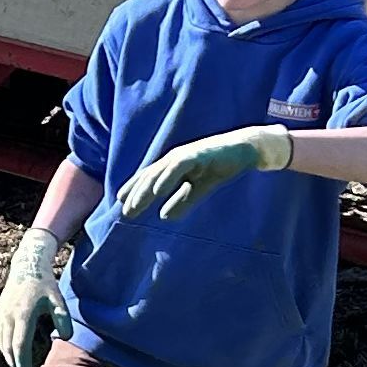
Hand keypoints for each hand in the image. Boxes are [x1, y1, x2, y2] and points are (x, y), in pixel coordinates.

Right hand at [0, 225, 72, 366]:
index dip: (21, 363)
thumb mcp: (58, 299)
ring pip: (1, 341)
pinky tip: (10, 353)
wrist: (27, 265)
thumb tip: (66, 338)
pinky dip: (3, 346)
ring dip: (8, 357)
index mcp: (23, 313)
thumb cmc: (45, 284)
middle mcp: (8, 315)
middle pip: (7, 347)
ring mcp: (1, 313)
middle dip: (14, 364)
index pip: (19, 345)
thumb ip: (63, 318)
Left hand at [116, 123, 292, 219]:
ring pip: (158, 173)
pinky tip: (157, 192)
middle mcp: (173, 158)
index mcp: (172, 165)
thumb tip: (164, 217)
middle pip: (149, 176)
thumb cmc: (219, 166)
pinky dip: (166, 179)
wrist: (244, 149)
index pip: (148, 177)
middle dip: (135, 194)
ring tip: (134, 206)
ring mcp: (184, 155)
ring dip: (144, 190)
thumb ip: (182, 201)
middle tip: (124, 212)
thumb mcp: (198, 188)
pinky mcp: (197, 154)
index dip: (134, 190)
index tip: (122, 205)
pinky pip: (177, 167)